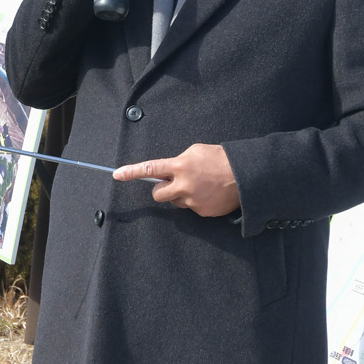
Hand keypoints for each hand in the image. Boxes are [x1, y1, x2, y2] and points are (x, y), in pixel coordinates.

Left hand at [114, 143, 239, 216]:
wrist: (246, 175)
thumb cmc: (221, 159)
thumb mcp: (197, 151)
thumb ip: (180, 161)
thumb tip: (171, 170)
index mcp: (180, 166)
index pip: (150, 169)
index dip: (132, 172)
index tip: (117, 175)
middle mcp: (183, 185)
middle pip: (158, 194)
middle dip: (162, 190)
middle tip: (173, 184)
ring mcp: (192, 201)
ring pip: (176, 202)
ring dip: (181, 195)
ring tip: (200, 186)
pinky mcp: (202, 212)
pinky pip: (192, 208)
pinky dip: (197, 202)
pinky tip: (210, 193)